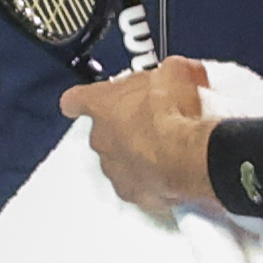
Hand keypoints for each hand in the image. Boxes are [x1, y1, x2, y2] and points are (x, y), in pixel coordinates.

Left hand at [61, 57, 215, 215]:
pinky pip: (137, 184)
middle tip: (151, 119)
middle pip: (102, 131)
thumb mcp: (176, 73)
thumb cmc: (171, 115)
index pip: (75, 99)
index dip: (82, 99)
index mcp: (102, 105)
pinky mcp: (131, 191)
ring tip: (166, 148)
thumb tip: (183, 70)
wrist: (186, 156)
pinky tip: (171, 170)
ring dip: (137, 154)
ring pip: (118, 160)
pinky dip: (151, 178)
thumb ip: (170, 71)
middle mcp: (101, 138)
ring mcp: (113, 168)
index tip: (89, 98)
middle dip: (124, 127)